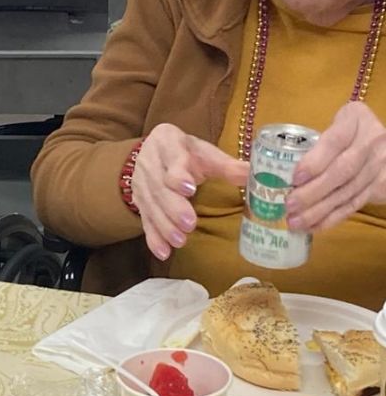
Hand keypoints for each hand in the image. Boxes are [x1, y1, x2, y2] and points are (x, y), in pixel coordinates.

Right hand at [132, 124, 248, 260]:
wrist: (153, 152)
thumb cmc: (186, 153)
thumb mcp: (204, 153)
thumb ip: (226, 165)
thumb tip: (255, 175)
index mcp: (168, 143)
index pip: (171, 159)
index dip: (178, 174)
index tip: (189, 188)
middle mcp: (149, 163)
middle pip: (159, 187)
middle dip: (173, 207)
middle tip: (189, 224)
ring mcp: (141, 184)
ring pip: (151, 207)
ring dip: (165, 226)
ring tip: (180, 240)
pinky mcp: (139, 202)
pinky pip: (145, 221)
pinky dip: (154, 238)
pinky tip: (164, 252)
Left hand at [286, 103, 385, 231]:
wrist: (379, 146)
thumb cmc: (336, 135)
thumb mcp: (318, 129)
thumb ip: (287, 146)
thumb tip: (238, 172)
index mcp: (354, 119)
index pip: (335, 140)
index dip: (316, 160)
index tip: (294, 178)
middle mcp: (372, 140)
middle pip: (344, 169)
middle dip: (315, 191)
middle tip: (289, 205)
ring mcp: (379, 164)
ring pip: (349, 190)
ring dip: (321, 209)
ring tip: (295, 222)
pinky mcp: (378, 185)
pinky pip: (355, 204)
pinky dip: (333, 218)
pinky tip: (312, 228)